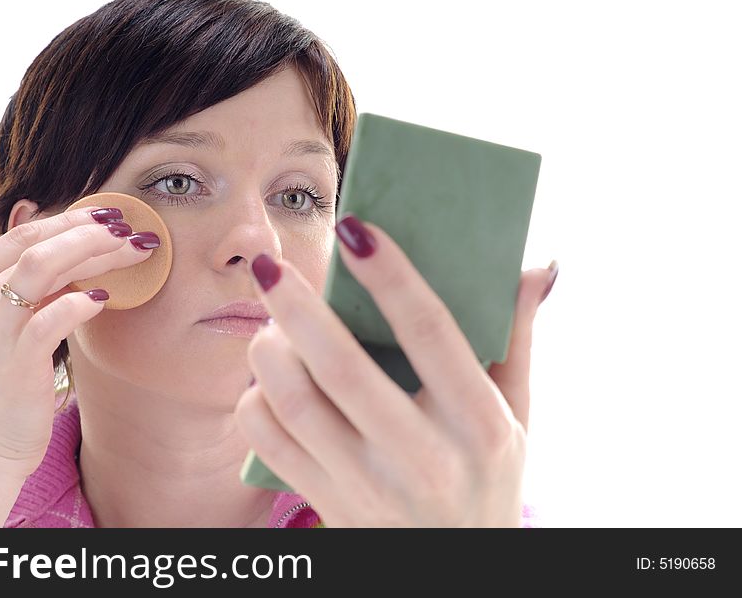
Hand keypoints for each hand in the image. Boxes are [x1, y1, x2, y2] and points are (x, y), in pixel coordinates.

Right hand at [0, 206, 154, 480]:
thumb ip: (21, 286)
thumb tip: (71, 245)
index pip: (21, 235)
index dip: (71, 220)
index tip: (111, 216)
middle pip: (36, 243)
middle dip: (91, 231)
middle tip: (134, 230)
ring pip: (43, 266)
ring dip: (95, 253)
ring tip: (132, 250)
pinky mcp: (13, 361)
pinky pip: (53, 317)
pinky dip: (82, 302)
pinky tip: (106, 299)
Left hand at [235, 214, 556, 526]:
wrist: (460, 573)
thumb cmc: (487, 477)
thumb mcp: (518, 416)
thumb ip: (518, 339)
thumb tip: (536, 266)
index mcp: (480, 424)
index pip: (431, 333)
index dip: (391, 276)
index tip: (356, 228)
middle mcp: (424, 457)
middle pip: (342, 367)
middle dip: (295, 306)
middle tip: (268, 265)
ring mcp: (370, 487)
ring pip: (293, 403)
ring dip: (268, 350)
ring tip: (271, 325)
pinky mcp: (328, 505)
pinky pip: (268, 442)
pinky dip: (254, 400)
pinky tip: (268, 380)